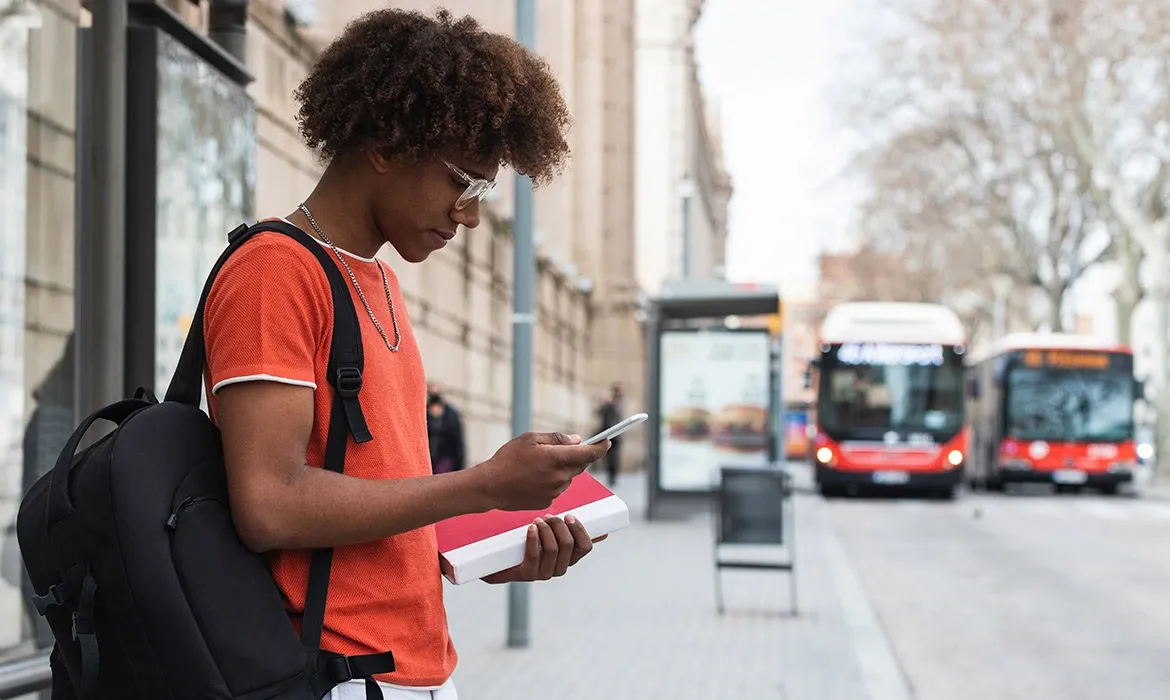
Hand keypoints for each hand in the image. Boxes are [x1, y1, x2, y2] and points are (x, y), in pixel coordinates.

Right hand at [477, 432, 609, 511]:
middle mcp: (559, 477)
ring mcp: (555, 492)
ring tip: (539, 465)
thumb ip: (557, 439)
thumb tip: (577, 440)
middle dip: (577, 456)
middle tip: (563, 449)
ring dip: (563, 469)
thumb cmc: (507, 459)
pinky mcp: (548, 502)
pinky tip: (534, 477)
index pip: (589, 453)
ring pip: (568, 477)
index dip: (601, 447)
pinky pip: (557, 488)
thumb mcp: (530, 439)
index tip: (607, 441)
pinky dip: (552, 481)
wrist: (490, 487)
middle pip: (580, 465)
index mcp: (556, 459)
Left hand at [481, 514, 607, 583]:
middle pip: (568, 545)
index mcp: (569, 559)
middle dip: (559, 526)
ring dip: (546, 531)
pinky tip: (531, 528)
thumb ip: (573, 533)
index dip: (580, 531)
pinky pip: (534, 556)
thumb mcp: (552, 537)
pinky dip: (534, 540)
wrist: (500, 560)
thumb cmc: (529, 545)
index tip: (570, 516)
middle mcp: (559, 568)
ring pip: (552, 550)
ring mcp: (543, 573)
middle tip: (548, 515)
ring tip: (538, 520)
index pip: (585, 547)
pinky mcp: (526, 575)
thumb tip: (604, 533)